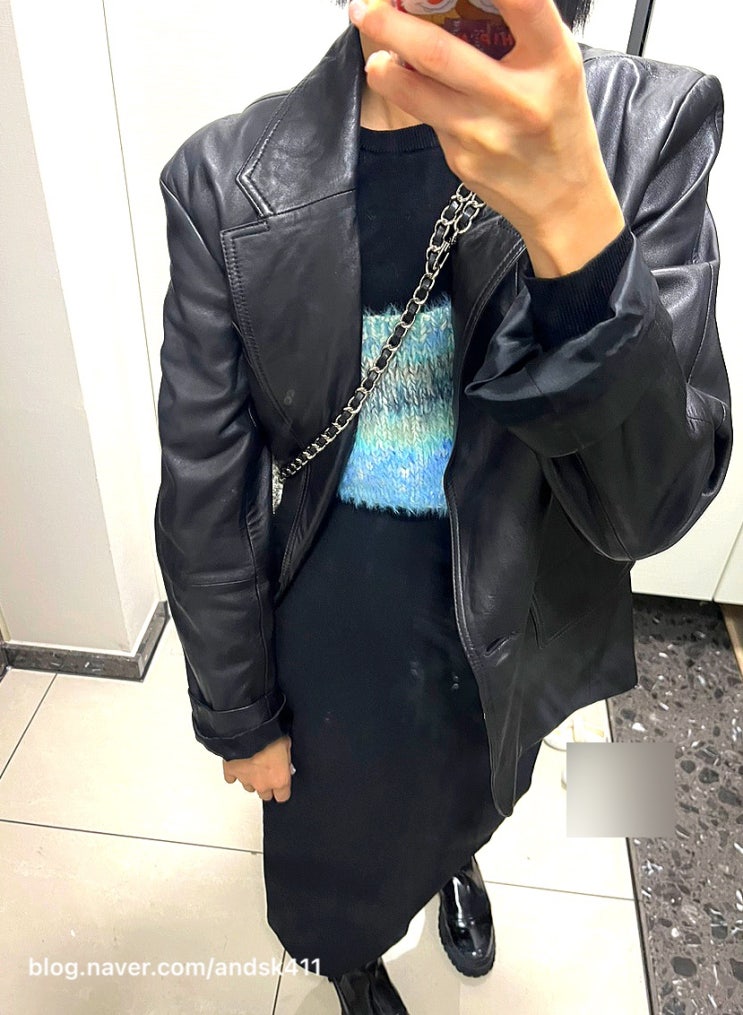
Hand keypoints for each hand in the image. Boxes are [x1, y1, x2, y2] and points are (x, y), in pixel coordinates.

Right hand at [223, 735, 293, 802]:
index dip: (282, 790)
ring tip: (254, 765)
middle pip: (265, 795)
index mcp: (279, 779)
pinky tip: (239, 764)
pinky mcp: (231, 772)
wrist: (248, 728)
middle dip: (267, 785)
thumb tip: (286, 762)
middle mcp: (262, 784)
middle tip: (268, 773)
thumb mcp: (287, 744)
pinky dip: (235, 773)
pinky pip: (231, 778)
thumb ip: (286, 759)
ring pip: (249, 787)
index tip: (282, 783)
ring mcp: (245, 779)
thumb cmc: (270, 736)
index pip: (282, 797)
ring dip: (252, 779)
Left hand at [348, 0, 625, 276]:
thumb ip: (520, 29)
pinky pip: (427, 118)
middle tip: (363, 9)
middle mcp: (517, 98)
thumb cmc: (557, 122)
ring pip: (416, 92)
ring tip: (377, 56)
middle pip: (440, 53)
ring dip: (384, 70)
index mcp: (554, 62)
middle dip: (391, 26)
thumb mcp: (558, 66)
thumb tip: (453, 3)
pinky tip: (411, 87)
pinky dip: (412, 96)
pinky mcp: (461, 159)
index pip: (525, 4)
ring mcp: (484, 133)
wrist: (562, 199)